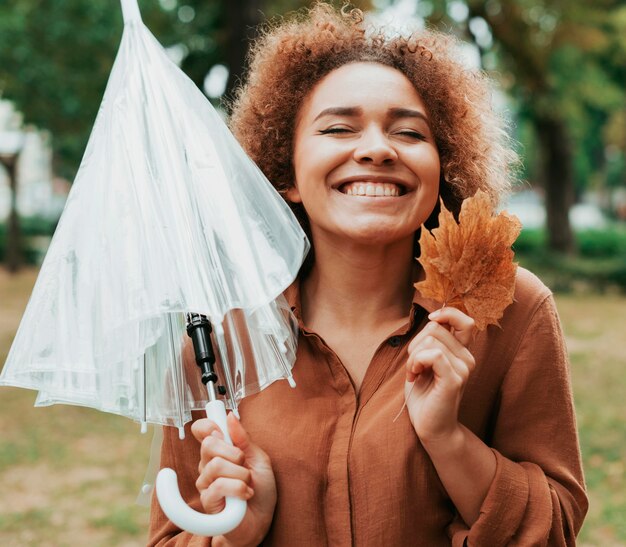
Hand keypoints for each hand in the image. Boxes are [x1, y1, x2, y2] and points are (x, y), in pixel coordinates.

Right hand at [191, 413, 276, 546]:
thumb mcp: (258, 458)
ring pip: (216, 465)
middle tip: (243, 464)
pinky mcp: (208, 501)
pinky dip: (238, 488)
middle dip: (233, 452)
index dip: (208, 426)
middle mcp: (208, 465)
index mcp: (220, 451)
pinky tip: (245, 495)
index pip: (201, 430)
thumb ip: (243, 439)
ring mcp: (206, 483)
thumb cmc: (261, 490)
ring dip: (240, 474)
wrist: (263, 520)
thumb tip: (230, 416)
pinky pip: (218, 485)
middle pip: (208, 444)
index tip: (221, 431)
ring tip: (248, 484)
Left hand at [404, 307, 475, 443]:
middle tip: (414, 365)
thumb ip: (431, 341)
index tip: (430, 322)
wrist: (430, 427)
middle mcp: (467, 358)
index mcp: (461, 351)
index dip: (446, 314)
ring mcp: (463, 369)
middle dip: (415, 343)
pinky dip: (416, 362)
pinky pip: (433, 355)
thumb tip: (432, 319)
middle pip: (435, 328)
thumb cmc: (425, 394)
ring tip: (414, 373)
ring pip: (431, 341)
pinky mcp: (454, 380)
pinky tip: (414, 376)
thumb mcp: (425, 361)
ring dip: (413, 356)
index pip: (464, 320)